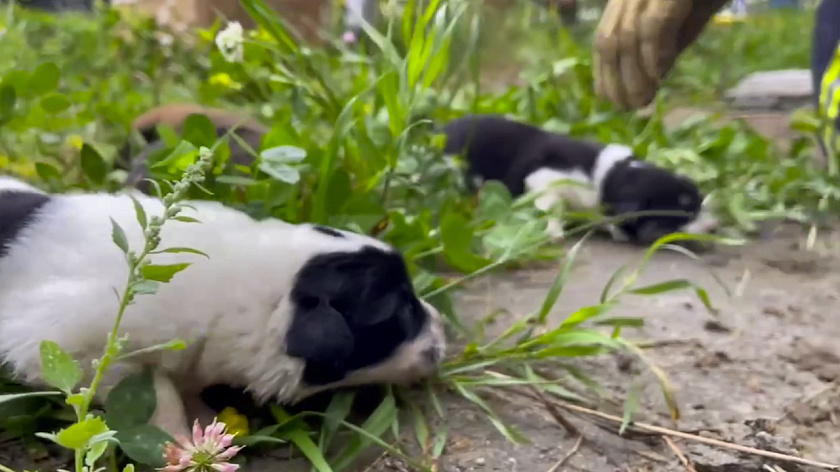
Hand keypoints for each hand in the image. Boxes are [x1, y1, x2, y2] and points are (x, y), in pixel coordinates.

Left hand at [593, 0, 729, 108]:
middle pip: (609, 40)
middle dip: (615, 80)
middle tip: (629, 108)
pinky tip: (659, 76)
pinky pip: (655, 24)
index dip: (604, 72)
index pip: (603, 39)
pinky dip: (654, 54)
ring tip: (643, 100)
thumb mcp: (687, 21)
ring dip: (634, 75)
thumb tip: (649, 85)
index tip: (612, 101)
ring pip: (627, 36)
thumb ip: (665, 49)